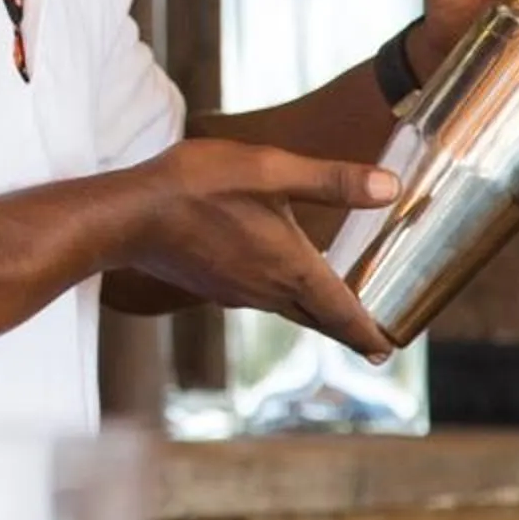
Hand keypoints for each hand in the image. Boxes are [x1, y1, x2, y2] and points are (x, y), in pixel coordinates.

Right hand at [120, 139, 402, 360]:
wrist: (128, 215)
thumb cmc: (198, 187)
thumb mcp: (270, 170)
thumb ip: (331, 180)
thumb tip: (390, 188)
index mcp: (291, 267)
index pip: (341, 311)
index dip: (367, 331)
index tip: (386, 349)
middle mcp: (267, 289)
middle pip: (318, 319)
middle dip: (346, 331)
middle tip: (371, 345)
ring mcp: (237, 292)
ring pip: (288, 310)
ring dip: (314, 313)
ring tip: (330, 310)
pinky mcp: (212, 285)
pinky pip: (259, 299)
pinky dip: (281, 299)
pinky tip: (272, 281)